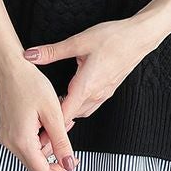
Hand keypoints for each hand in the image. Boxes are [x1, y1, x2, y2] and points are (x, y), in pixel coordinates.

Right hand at [0, 56, 79, 170]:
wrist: (10, 68)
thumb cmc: (30, 84)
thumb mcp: (53, 113)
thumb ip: (61, 142)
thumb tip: (69, 165)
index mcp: (22, 140)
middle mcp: (10, 143)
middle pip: (36, 167)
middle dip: (57, 165)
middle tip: (74, 157)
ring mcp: (7, 137)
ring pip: (32, 156)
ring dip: (50, 150)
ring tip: (64, 131)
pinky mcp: (7, 131)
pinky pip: (26, 145)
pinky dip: (41, 142)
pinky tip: (51, 128)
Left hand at [22, 18, 154, 143]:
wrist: (139, 37)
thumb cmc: (113, 38)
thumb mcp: (78, 42)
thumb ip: (52, 51)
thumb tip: (30, 55)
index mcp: (86, 86)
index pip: (64, 115)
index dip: (49, 126)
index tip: (36, 133)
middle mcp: (96, 94)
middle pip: (72, 117)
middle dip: (55, 122)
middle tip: (38, 125)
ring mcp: (104, 93)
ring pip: (82, 112)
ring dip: (68, 114)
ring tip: (52, 112)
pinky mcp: (109, 89)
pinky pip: (91, 105)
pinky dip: (78, 106)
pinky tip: (72, 97)